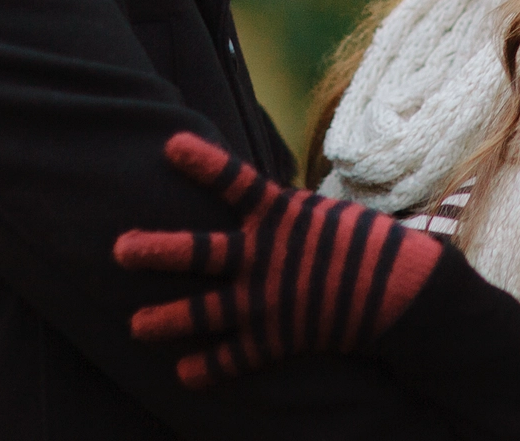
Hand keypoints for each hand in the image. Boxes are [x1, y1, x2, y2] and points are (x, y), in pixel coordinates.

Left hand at [116, 131, 442, 386]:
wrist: (401, 291)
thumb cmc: (370, 246)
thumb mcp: (327, 214)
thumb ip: (288, 213)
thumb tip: (264, 202)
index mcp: (279, 215)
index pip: (232, 179)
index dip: (201, 160)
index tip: (168, 145)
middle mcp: (262, 255)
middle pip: (195, 252)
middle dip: (154, 251)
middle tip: (118, 249)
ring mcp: (265, 298)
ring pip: (201, 311)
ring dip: (165, 319)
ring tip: (136, 325)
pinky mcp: (276, 336)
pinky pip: (234, 357)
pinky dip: (209, 368)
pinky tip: (184, 375)